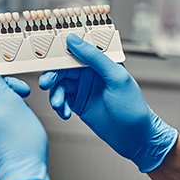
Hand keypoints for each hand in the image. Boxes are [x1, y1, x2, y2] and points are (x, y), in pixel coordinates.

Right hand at [39, 34, 177, 172]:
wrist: (134, 138)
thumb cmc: (133, 108)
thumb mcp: (116, 77)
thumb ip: (95, 57)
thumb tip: (75, 41)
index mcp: (100, 62)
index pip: (76, 50)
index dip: (59, 51)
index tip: (46, 55)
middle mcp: (89, 73)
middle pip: (62, 69)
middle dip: (52, 76)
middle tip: (46, 84)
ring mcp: (82, 89)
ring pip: (59, 85)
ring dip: (56, 95)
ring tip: (59, 105)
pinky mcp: (77, 103)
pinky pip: (61, 100)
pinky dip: (59, 106)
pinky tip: (65, 113)